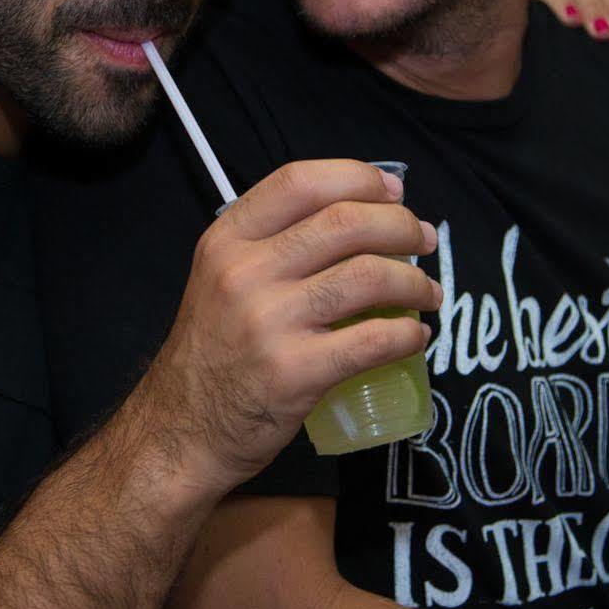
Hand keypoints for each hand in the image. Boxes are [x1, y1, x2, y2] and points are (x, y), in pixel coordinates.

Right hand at [138, 160, 439, 482]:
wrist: (181, 430)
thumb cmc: (212, 353)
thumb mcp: (219, 279)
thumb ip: (270, 246)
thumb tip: (359, 218)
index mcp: (227, 241)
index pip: (300, 181)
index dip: (358, 178)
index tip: (394, 193)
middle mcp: (245, 272)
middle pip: (346, 222)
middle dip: (402, 226)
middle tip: (424, 241)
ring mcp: (270, 322)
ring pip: (368, 276)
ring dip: (414, 281)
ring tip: (427, 292)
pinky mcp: (296, 372)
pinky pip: (374, 340)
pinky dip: (408, 334)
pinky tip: (415, 336)